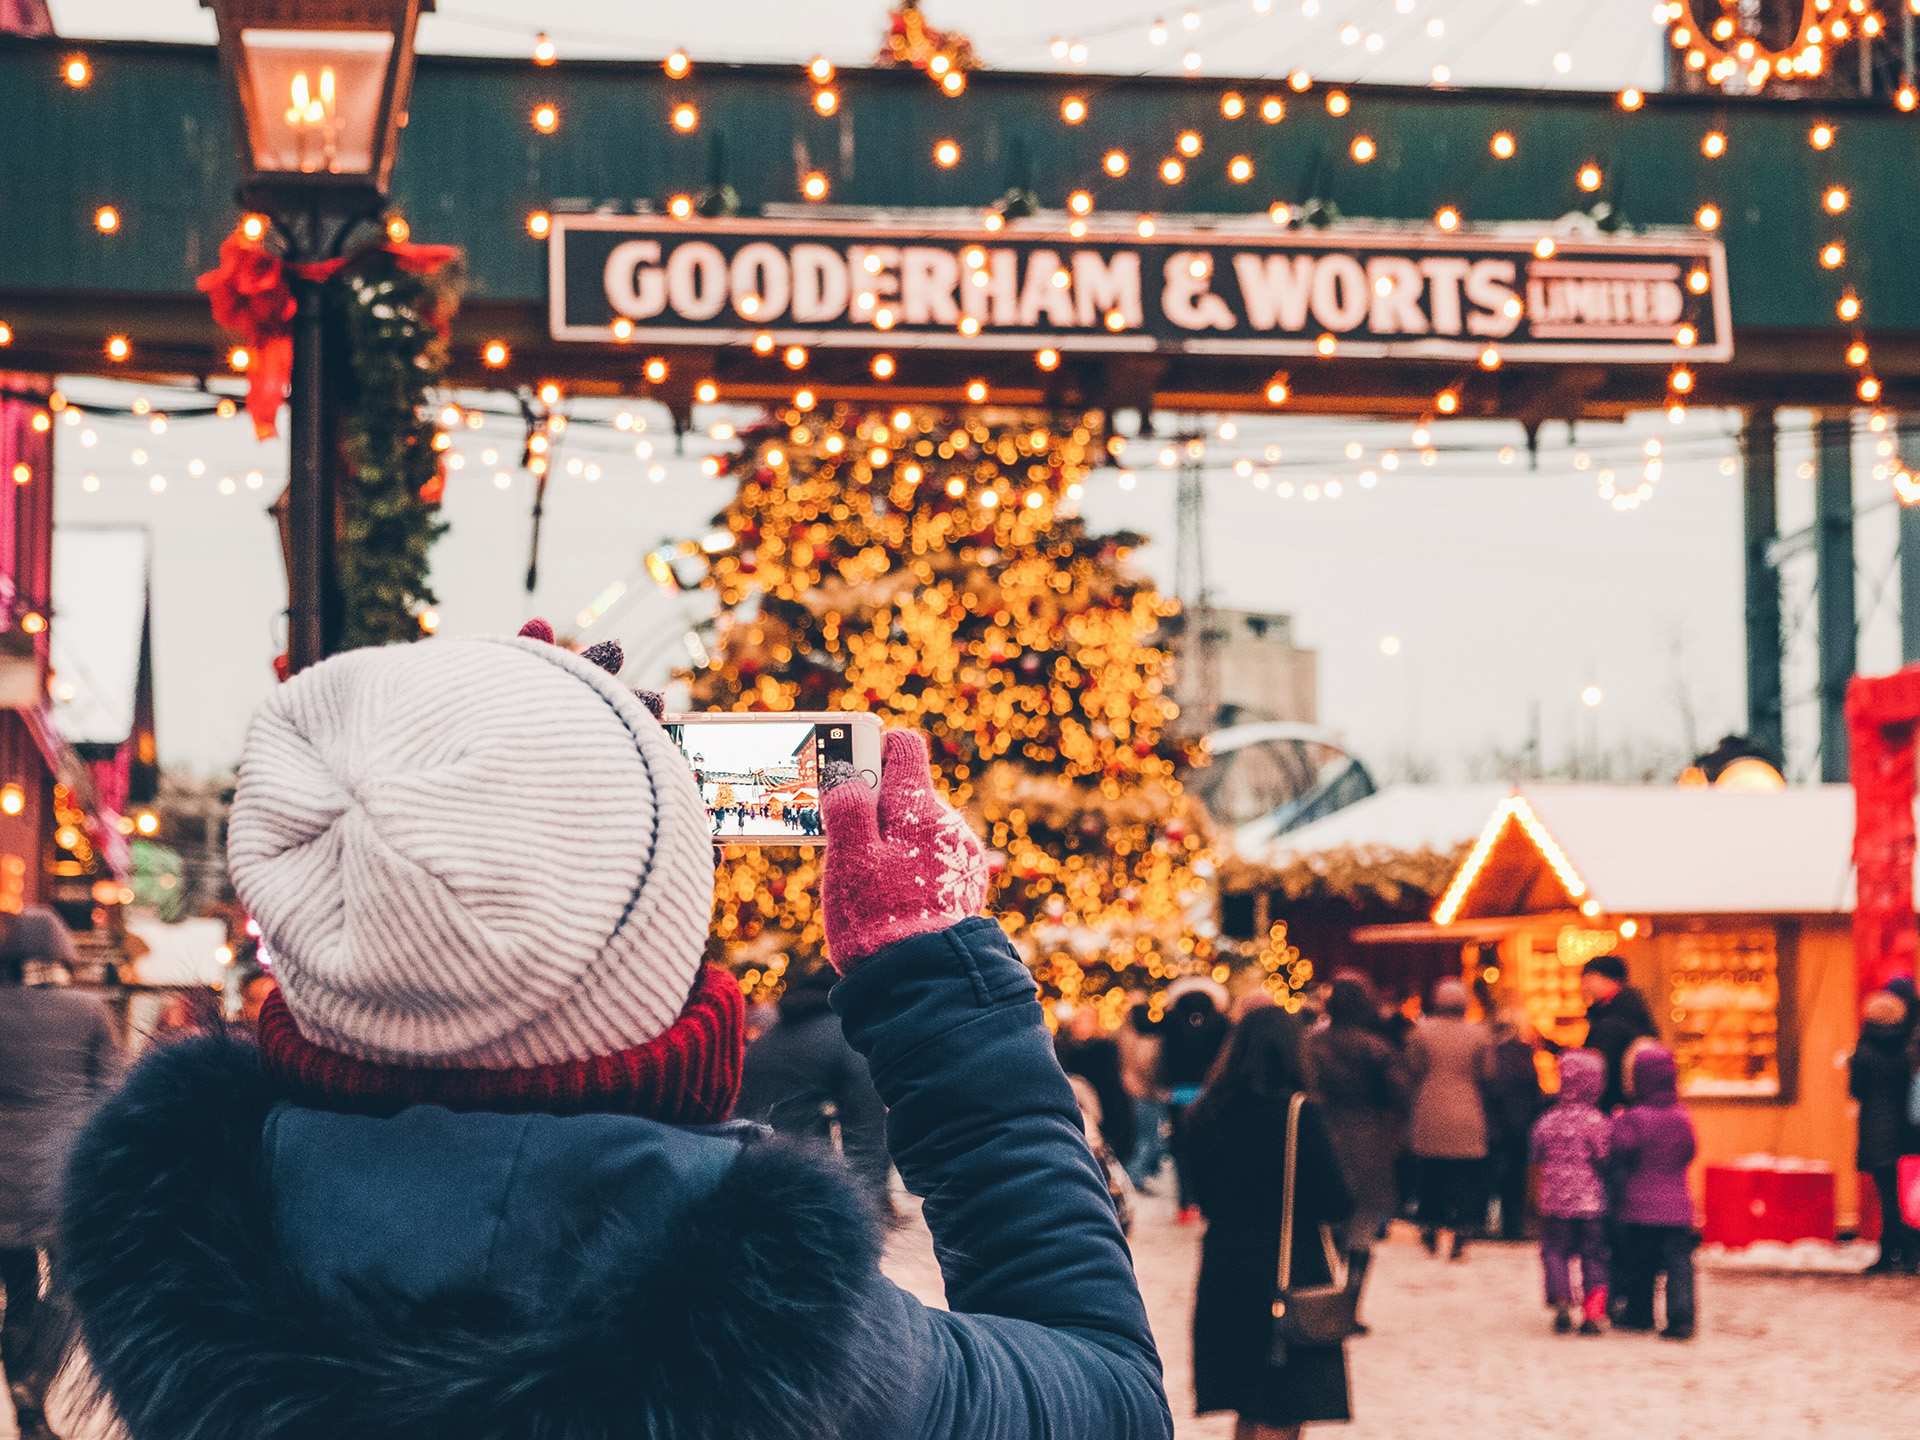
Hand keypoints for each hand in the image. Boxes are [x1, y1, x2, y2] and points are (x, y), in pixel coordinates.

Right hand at [821, 730, 988, 970]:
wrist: (922, 979)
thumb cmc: (879, 916)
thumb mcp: (849, 855)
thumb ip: (848, 806)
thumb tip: (847, 775)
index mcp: (920, 806)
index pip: (903, 747)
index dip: (873, 749)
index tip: (847, 766)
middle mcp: (949, 824)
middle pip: (906, 793)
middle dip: (874, 806)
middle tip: (839, 832)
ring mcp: (960, 858)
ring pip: (916, 830)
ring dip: (889, 841)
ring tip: (860, 875)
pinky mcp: (962, 887)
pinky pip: (928, 860)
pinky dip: (907, 866)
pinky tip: (887, 896)